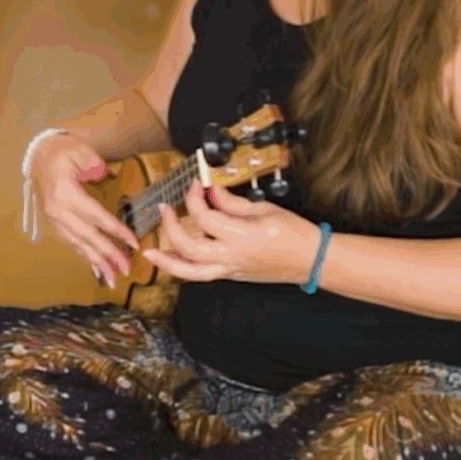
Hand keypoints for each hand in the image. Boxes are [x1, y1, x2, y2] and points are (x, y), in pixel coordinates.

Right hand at [31, 133, 137, 287]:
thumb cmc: (63, 150)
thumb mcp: (81, 151)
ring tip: (112, 278)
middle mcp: (58, 210)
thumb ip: (95, 166)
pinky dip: (84, 255)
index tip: (133, 244)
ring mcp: (53, 218)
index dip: (116, 231)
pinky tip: (95, 267)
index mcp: (66, 193)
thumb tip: (106, 178)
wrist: (38, 153)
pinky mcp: (53, 222)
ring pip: (77, 244)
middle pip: (87, 236)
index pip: (96, 216)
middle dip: (108, 255)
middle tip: (126, 270)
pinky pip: (70, 242)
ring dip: (96, 262)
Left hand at [145, 183, 313, 284]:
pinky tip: (172, 259)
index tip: (195, 184)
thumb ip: (232, 202)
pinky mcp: (231, 276)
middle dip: (171, 227)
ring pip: (190, 272)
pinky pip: (201, 275)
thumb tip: (210, 190)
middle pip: (189, 248)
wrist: (311, 259)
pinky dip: (184, 268)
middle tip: (165, 209)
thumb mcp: (264, 209)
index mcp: (242, 236)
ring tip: (149, 252)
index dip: (195, 197)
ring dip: (167, 262)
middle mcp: (232, 256)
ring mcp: (231, 270)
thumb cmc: (294, 232)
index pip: (205, 217)